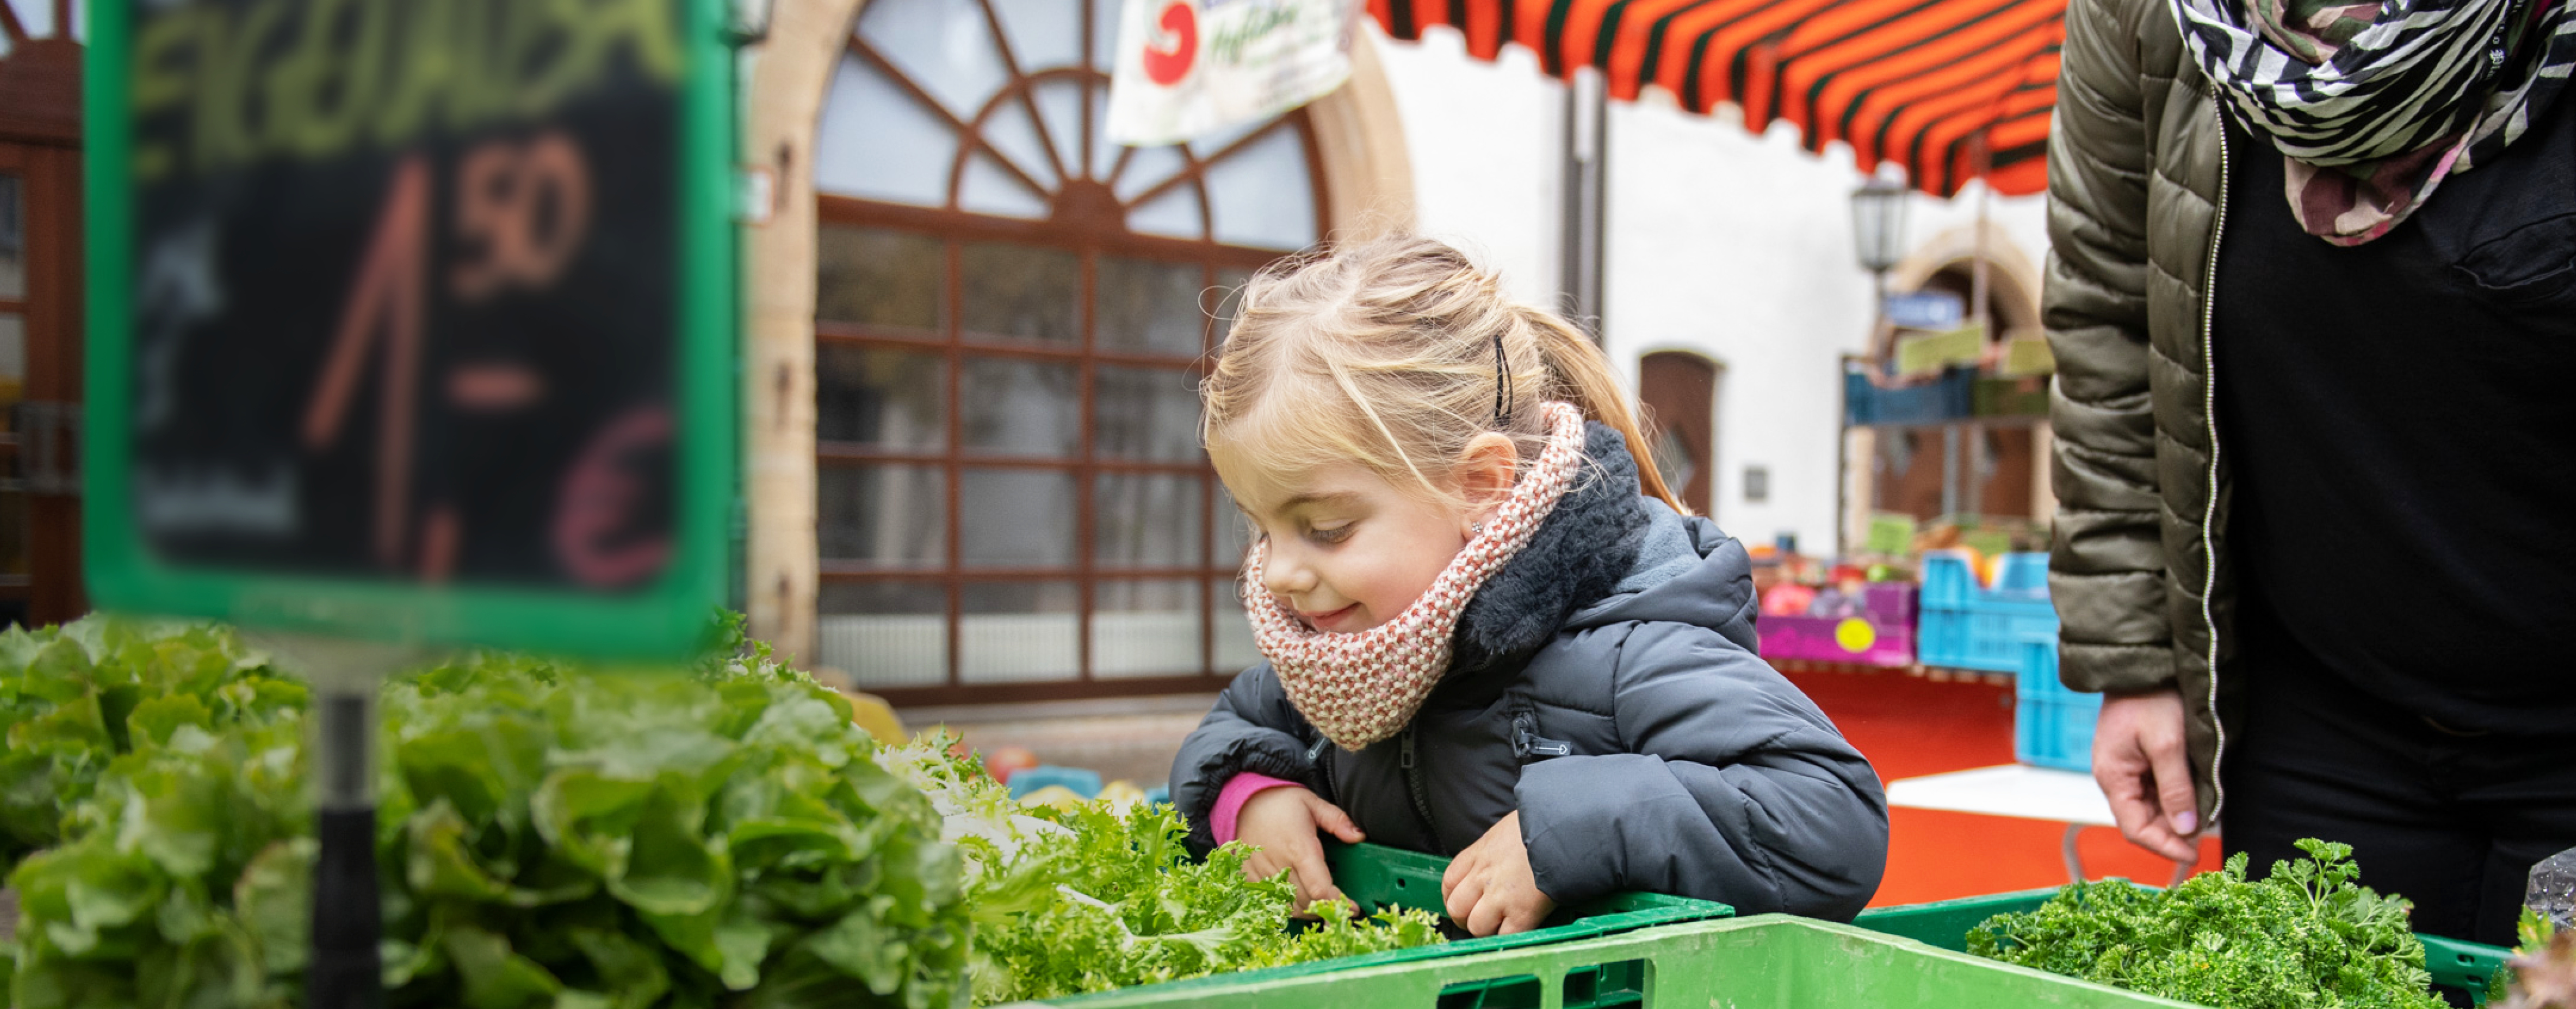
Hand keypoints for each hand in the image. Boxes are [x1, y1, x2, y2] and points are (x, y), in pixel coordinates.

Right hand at [1235, 787, 1364, 913]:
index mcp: (1299, 847)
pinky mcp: (1251, 879)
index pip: (1320, 888)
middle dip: (1327, 907)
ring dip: (1309, 909)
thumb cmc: (1281, 802)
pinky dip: (1288, 907)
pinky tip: (1298, 898)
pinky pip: (1272, 904)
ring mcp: (1262, 874)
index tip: (1353, 908)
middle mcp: (1279, 865)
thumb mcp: (1312, 803)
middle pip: (1308, 902)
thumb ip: (1337, 820)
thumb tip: (1359, 836)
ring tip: (1320, 901)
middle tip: (1340, 904)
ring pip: (1290, 907)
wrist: (1244, 802)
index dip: (1338, 902)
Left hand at [1440, 812, 1555, 935]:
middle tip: (1481, 919)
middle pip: (1457, 908)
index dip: (1452, 896)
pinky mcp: (1523, 913)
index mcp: (1481, 853)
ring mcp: (1501, 896)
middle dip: (1466, 918)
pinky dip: (1511, 937)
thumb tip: (1501, 859)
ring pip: (1477, 927)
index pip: (1449, 881)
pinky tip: (1521, 928)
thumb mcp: (1509, 830)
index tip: (1463, 902)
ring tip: (1503, 925)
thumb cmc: (1543, 825)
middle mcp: (1484, 876)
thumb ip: (1497, 849)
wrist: (1567, 829)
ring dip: (1488, 930)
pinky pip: (1506, 937)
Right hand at [2092, 688, 2202, 861]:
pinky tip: (2198, 795)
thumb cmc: (2151, 699)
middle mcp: (2116, 778)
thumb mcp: (2168, 744)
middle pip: (2144, 821)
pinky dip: (2179, 797)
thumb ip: (2176, 789)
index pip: (2135, 829)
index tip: (2196, 856)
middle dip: (2175, 832)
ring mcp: (2127, 769)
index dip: (2165, 847)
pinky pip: (2158, 789)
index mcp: (2113, 777)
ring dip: (2179, 814)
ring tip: (2209, 814)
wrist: (2142, 664)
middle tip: (2210, 833)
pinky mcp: (2139, 759)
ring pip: (2153, 807)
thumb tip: (2187, 830)